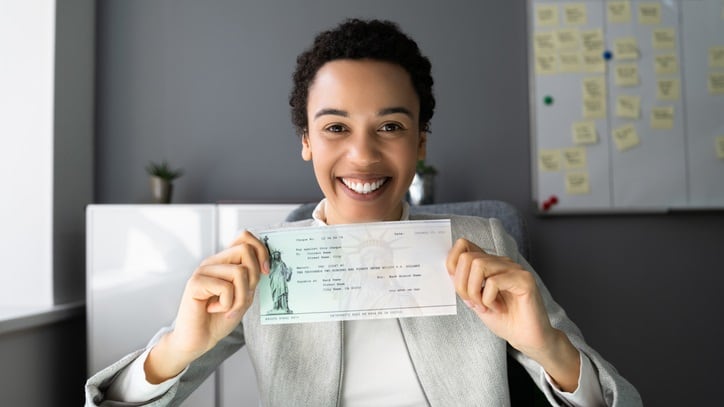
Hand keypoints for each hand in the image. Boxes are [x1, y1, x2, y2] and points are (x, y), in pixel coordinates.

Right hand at [145, 231, 268, 382]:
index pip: (244, 237)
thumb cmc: (218, 319)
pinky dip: (226, 305)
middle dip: (253, 277)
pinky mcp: (195, 283)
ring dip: (240, 297)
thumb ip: (251, 279)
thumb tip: (264, 265)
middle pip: (245, 250)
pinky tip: (213, 309)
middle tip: (243, 297)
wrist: (197, 340)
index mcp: (224, 262)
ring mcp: (203, 271)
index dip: (261, 250)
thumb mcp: (243, 296)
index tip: (265, 271)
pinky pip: (226, 287)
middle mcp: (213, 262)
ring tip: (228, 309)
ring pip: (239, 271)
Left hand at [446, 238, 579, 390]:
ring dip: (474, 291)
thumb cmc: (504, 320)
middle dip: (462, 285)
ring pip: (479, 265)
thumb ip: (465, 285)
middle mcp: (502, 262)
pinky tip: (498, 309)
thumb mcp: (476, 301)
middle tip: (473, 303)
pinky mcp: (524, 279)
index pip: (464, 245)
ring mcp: (514, 269)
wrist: (526, 338)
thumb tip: (450, 272)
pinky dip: (489, 299)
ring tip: (485, 307)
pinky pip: (494, 282)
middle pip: (468, 258)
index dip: (453, 263)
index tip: (459, 288)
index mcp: (489, 264)